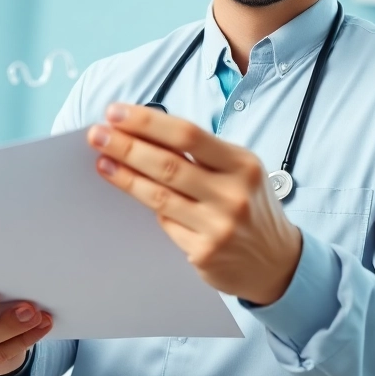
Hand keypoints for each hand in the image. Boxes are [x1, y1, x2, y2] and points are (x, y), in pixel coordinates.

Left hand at [88, 103, 303, 305]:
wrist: (278, 262)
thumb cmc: (249, 206)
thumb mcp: (239, 172)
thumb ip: (201, 155)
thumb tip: (145, 133)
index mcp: (242, 164)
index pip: (187, 135)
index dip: (147, 122)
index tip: (116, 112)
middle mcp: (233, 194)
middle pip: (168, 164)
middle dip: (126, 146)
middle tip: (96, 134)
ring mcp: (219, 226)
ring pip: (159, 196)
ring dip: (124, 176)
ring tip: (101, 161)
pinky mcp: (204, 253)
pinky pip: (166, 223)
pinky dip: (145, 205)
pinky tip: (126, 189)